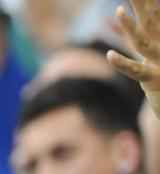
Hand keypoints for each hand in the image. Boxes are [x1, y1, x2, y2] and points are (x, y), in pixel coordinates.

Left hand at [110, 2, 159, 119]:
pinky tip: (109, 56)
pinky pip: (136, 72)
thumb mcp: (141, 54)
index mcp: (159, 37)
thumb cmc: (157, 74)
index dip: (145, 1)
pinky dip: (123, 64)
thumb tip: (105, 22)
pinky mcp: (154, 81)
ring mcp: (159, 62)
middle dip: (142, 4)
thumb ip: (125, 36)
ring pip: (142, 42)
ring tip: (119, 10)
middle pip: (149, 20)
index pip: (153, 13)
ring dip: (130, 27)